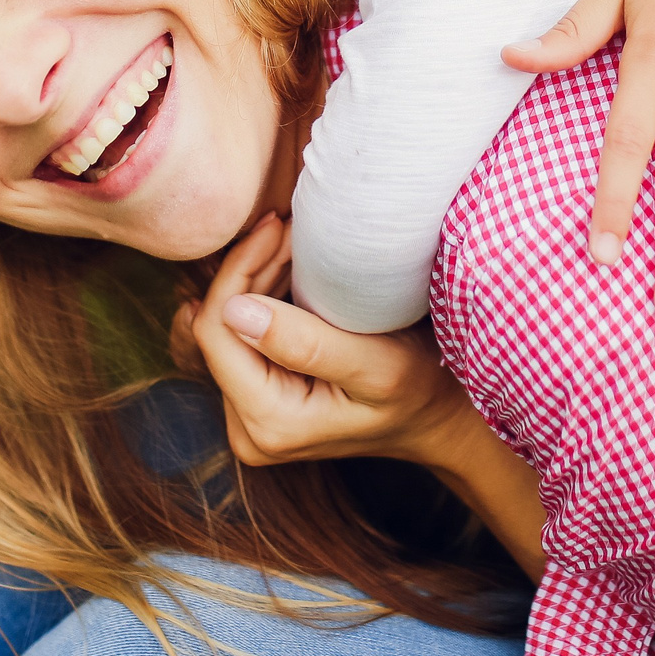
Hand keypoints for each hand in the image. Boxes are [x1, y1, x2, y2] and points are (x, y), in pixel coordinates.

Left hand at [180, 216, 549, 577]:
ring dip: (254, 278)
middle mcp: (246, 429)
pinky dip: (260, 297)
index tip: (277, 226)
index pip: (217, 332)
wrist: (437, 418)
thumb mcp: (377, 365)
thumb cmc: (420, 389)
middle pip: (218, 329)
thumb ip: (307, 344)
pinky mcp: (257, 402)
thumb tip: (234, 310)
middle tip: (288, 226)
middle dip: (248, 269)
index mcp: (269, 423)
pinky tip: (285, 271)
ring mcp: (248, 418)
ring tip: (290, 242)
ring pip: (227, 328)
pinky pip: (240, 339)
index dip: (239, 271)